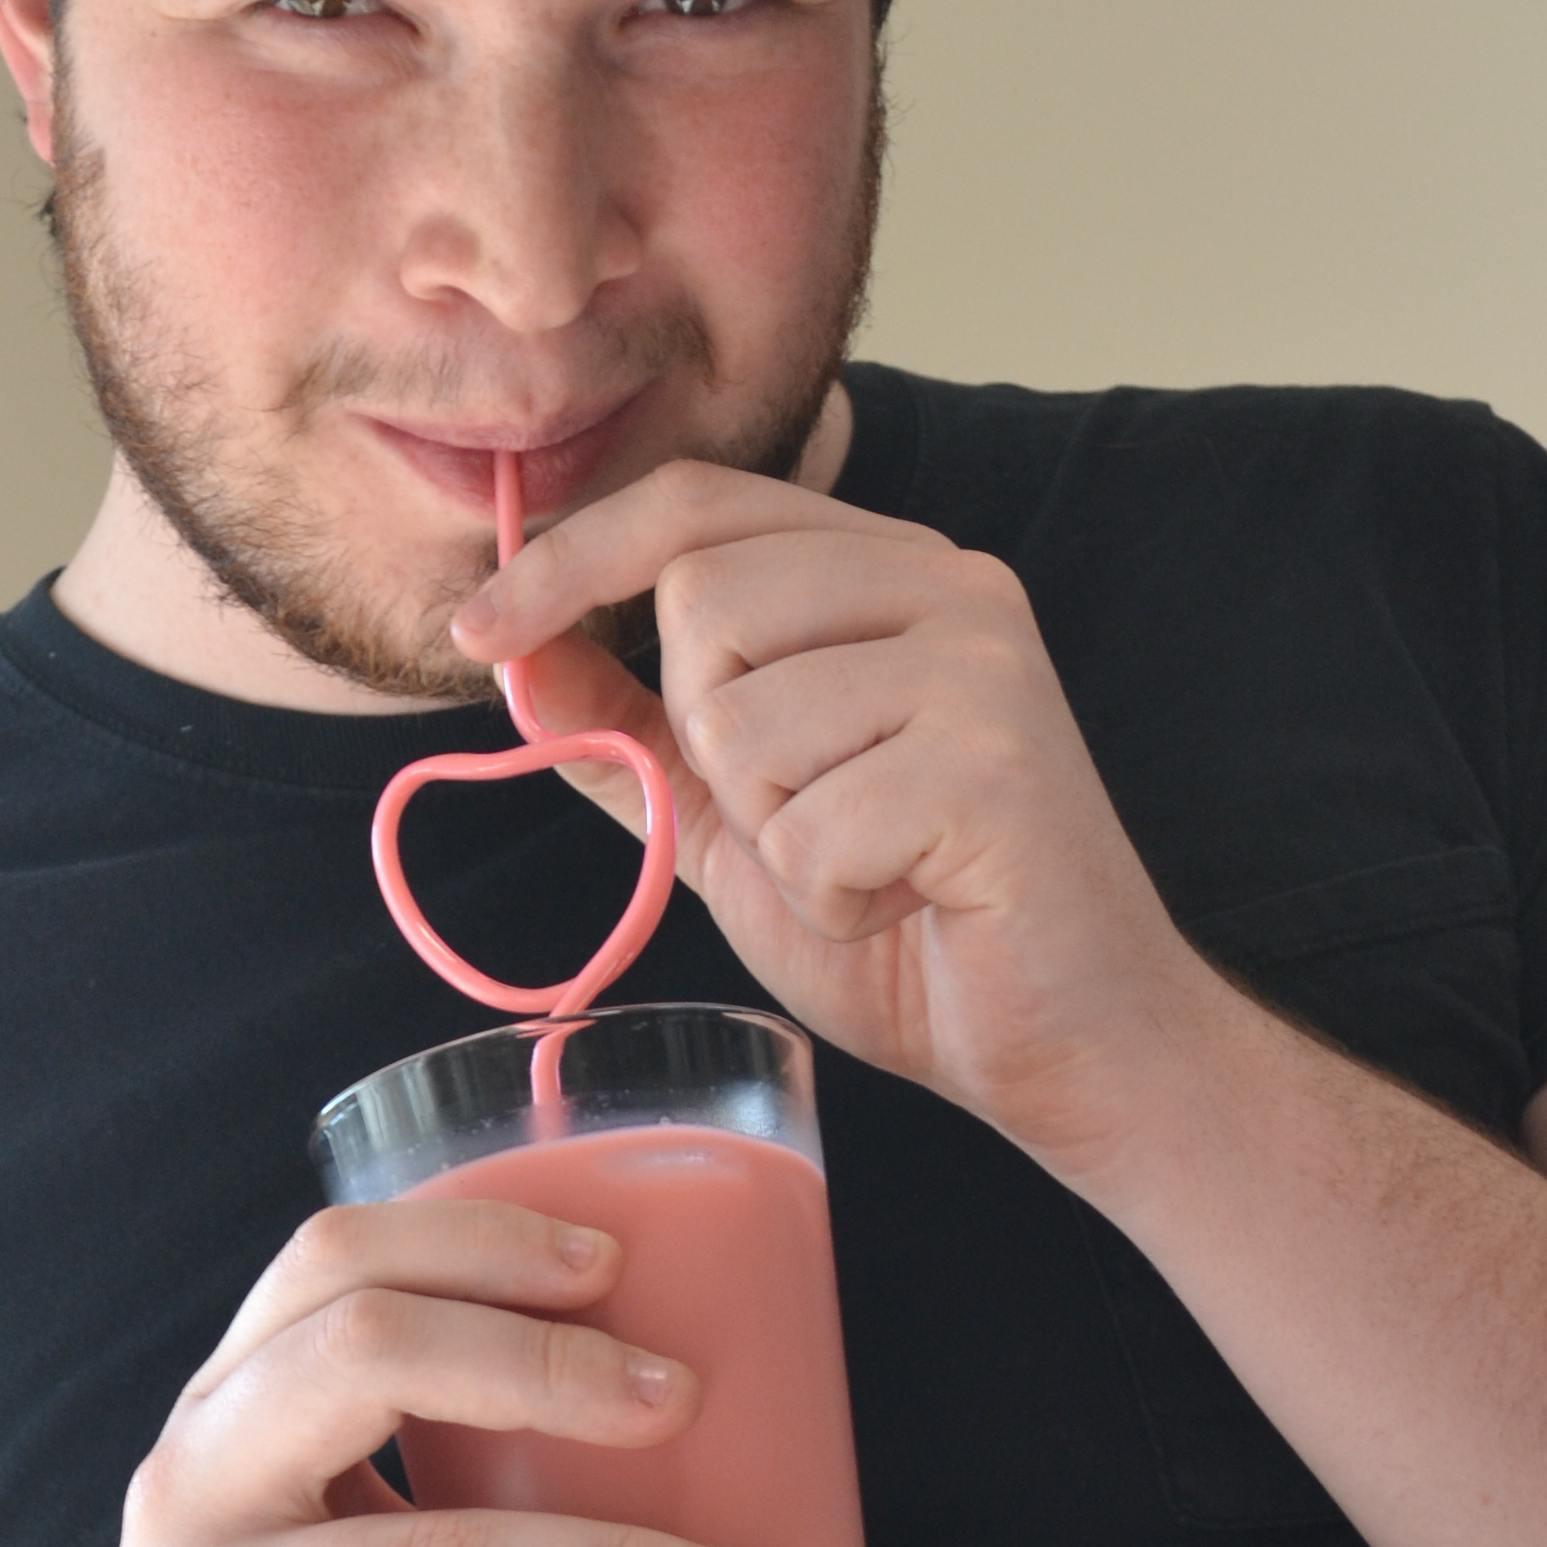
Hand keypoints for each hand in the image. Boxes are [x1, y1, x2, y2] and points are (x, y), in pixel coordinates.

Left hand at [455, 461, 1212, 1172]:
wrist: (1072, 1042)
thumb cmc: (911, 924)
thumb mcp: (738, 814)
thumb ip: (635, 729)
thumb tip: (514, 654)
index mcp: (888, 571)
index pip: (697, 503)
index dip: (570, 557)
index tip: (475, 633)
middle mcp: (949, 587)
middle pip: (706, 604)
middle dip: (709, 743)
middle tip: (805, 815)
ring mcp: (982, 669)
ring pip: (745, 718)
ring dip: (772, 830)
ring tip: (865, 863)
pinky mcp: (996, 767)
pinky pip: (812, 827)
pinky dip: (831, 898)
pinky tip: (904, 906)